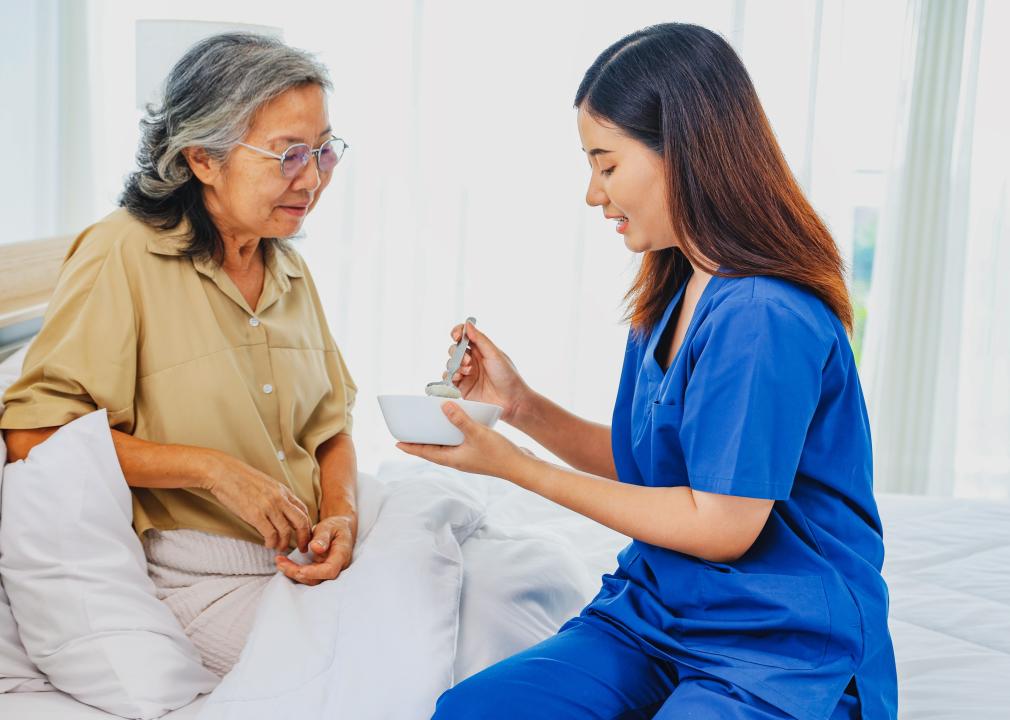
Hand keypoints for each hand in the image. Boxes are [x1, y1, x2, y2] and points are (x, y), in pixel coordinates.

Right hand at [202, 451, 311, 551]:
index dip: (307, 525)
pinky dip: (271, 542)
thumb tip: (282, 511)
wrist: (223, 472)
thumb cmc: (241, 478)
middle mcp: (280, 498)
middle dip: (304, 538)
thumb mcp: (267, 484)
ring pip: (286, 531)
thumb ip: (277, 497)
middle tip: (302, 548)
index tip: (305, 534)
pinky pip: (270, 534)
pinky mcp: (255, 515)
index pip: (303, 510)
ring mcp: (269, 507)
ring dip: (284, 543)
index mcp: (283, 490)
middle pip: (301, 522)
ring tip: (280, 548)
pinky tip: (268, 544)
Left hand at [275, 514, 355, 585]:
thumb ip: (323, 537)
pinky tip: (283, 562)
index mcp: (341, 555)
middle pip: (317, 578)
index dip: (315, 573)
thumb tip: (316, 548)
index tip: (300, 570)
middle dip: (297, 573)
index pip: (330, 570)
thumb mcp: (330, 526)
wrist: (339, 529)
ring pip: (309, 579)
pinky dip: (293, 570)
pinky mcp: (318, 570)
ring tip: (279, 561)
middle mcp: (336, 567)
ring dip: (292, 572)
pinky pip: (306, 575)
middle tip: (280, 563)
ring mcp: (326, 570)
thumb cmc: (336, 526)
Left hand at [396, 401, 528, 477]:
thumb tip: (442, 407)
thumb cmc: (499, 454)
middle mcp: (457, 460)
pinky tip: (457, 424)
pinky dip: (453, 434)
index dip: (411, 447)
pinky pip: (459, 443)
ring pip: (446, 447)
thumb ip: (460, 420)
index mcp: (452, 459)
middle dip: (421, 441)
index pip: (425, 453)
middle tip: (410, 431)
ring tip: (429, 426)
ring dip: (437, 437)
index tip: (396, 443)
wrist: (521, 467)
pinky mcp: (478, 453)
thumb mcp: (477, 433)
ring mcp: (468, 458)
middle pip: (433, 450)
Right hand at [447, 322, 530, 424]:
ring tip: (467, 371)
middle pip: (455, 349)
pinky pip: (449, 379)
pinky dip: (450, 376)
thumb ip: (480, 339)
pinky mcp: (462, 387)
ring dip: (455, 364)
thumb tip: (467, 324)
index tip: (456, 335)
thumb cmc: (508, 377)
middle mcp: (472, 360)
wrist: (512, 401)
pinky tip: (460, 377)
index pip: (465, 336)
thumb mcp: (495, 355)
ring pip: (450, 363)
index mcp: (481, 350)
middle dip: (457, 352)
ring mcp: (466, 374)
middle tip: (468, 361)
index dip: (457, 332)